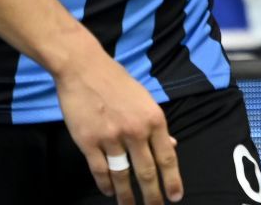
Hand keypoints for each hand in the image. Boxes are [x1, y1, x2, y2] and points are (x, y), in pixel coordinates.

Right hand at [54, 45, 182, 203]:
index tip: (176, 197)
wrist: (85, 69)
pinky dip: (105, 183)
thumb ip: (156, 126)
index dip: (172, 179)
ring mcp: (111, 137)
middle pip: (146, 171)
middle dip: (153, 194)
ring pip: (122, 175)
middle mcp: (136, 131)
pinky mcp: (88, 141)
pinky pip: (99, 169)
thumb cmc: (118, 82)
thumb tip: (172, 145)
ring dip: (127, 195)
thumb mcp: (145, 100)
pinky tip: (109, 192)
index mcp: (154, 119)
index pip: (167, 156)